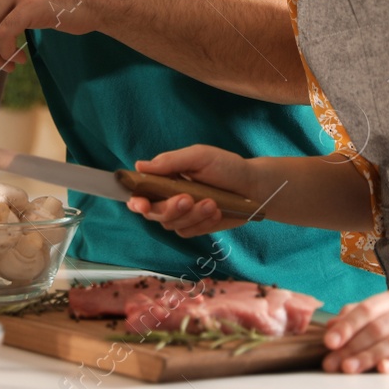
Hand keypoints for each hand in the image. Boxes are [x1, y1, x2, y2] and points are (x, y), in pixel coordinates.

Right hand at [124, 145, 260, 237]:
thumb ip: (170, 162)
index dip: (136, 200)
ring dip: (192, 215)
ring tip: (212, 202)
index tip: (140, 203)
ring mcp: (181, 215)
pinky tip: (216, 211)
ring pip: (171, 224)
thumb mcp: (199, 156)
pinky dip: (202, 222)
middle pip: (153, 212)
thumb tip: (139, 166)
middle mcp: (168, 198)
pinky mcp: (195, 227)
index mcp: (164, 178)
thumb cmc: (225, 166)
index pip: (139, 192)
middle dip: (169, 208)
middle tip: (188, 198)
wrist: (252, 186)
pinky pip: (188, 232)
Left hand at [321, 287, 388, 373]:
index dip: (346, 326)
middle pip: (378, 327)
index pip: (367, 309)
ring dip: (370, 356)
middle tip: (332, 364)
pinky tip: (385, 370)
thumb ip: (367, 313)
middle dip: (352, 347)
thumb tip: (332, 325)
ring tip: (350, 369)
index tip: (328, 342)